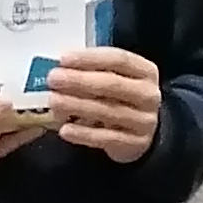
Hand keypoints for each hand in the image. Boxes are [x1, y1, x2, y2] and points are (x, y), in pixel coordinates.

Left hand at [41, 47, 162, 161]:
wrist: (139, 133)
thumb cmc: (119, 99)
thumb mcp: (115, 80)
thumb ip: (92, 72)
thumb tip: (59, 69)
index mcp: (146, 72)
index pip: (119, 59)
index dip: (90, 58)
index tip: (63, 59)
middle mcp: (149, 95)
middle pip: (113, 84)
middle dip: (79, 81)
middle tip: (53, 79)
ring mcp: (145, 120)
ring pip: (108, 111)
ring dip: (77, 105)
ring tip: (53, 101)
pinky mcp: (136, 143)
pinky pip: (107, 138)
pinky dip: (84, 134)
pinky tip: (65, 130)